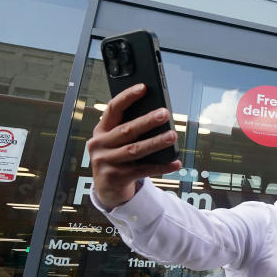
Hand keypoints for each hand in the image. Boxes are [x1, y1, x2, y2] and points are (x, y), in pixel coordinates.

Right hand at [87, 84, 180, 208]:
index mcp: (101, 131)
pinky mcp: (116, 178)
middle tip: (165, 113)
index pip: (113, 109)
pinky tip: (176, 162)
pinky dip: (161, 166)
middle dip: (147, 121)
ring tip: (173, 135)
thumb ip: (130, 129)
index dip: (128, 97)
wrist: (107, 189)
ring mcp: (106, 162)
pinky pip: (143, 170)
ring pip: (135, 150)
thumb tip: (158, 116)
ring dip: (156, 142)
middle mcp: (100, 145)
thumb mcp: (117, 142)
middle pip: (126, 130)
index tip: (143, 87)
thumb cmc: (117, 158)